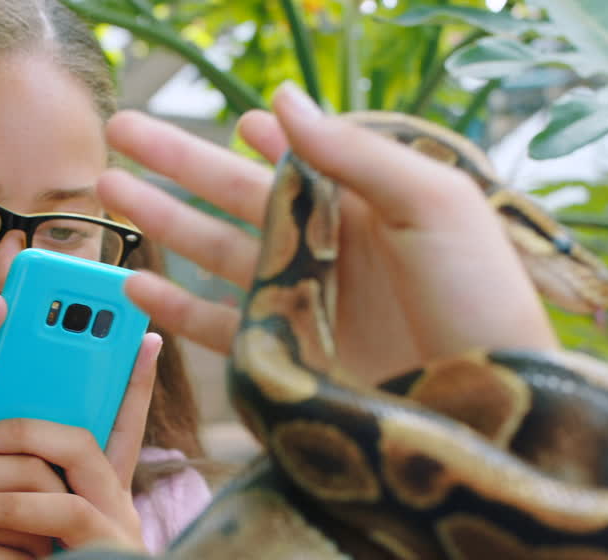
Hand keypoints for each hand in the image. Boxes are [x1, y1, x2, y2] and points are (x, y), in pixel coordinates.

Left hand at [0, 331, 162, 559]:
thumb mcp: (41, 520)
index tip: (143, 334)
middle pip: (83, 447)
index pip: (122, 419)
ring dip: (7, 504)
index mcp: (104, 484)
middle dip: (24, 432)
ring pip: (65, 504)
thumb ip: (32, 474)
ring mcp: (114, 544)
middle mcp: (118, 506)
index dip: (132, 377)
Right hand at [99, 82, 557, 384]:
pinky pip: (220, 327)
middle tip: (121, 130)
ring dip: (164, 221)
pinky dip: (177, 308)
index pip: (304, 160)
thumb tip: (282, 97)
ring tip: (110, 187)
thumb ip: (353, 151)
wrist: (497, 413)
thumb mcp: (432, 204)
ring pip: (217, 254)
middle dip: (179, 162)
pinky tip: (140, 282)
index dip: (268, 138)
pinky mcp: (290, 359)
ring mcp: (306, 306)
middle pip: (239, 196)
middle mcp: (332, 252)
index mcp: (370, 206)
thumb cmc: (484, 299)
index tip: (237, 118)